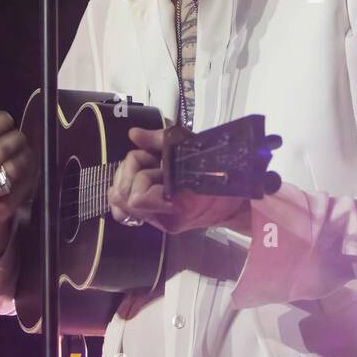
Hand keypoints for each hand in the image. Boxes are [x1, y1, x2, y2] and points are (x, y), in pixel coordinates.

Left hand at [108, 126, 248, 234]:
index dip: (139, 175)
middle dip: (128, 173)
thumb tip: (134, 134)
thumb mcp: (193, 147)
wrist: (236, 202)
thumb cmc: (220, 170)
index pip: (137, 198)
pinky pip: (126, 211)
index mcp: (179, 203)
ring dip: (127, 181)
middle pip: (122, 199)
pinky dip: (126, 193)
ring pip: (120, 205)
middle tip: (145, 161)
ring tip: (144, 169)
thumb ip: (160, 140)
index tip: (153, 160)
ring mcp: (160, 223)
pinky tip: (139, 181)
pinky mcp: (157, 221)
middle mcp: (166, 218)